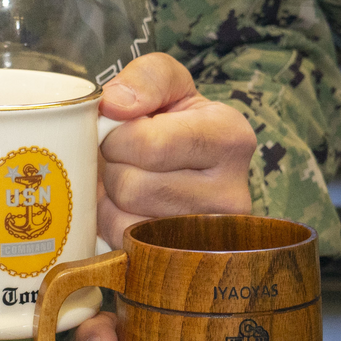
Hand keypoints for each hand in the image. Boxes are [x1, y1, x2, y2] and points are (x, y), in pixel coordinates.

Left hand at [95, 53, 256, 250]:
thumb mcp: (168, 83)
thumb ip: (145, 78)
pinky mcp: (182, 262)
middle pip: (133, 186)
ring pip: (125, 220)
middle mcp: (231, 194)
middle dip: (112, 168)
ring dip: (110, 198)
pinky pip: (123, 245)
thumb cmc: (172, 122)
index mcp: (231, 138)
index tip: (119, 132)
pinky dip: (112, 224)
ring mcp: (208, 238)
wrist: (181, 169)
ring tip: (127, 179)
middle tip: (121, 159)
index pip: (149, 145)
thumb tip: (115, 105)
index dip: (116, 138)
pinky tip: (126, 206)